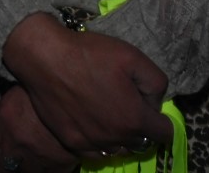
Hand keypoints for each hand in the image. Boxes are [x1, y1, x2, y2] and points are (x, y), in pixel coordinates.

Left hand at [0, 85, 80, 172]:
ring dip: (22, 165)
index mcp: (5, 117)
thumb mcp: (27, 89)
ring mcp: (35, 158)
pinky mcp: (56, 168)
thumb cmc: (54, 87)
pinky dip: (44, 169)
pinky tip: (48, 159)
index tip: (1, 137)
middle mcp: (16, 142)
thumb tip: (8, 113)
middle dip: (5, 157)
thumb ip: (12, 106)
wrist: (88, 101)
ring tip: (30, 155)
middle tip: (14, 150)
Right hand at [2, 13, 173, 156]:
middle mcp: (116, 137)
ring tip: (110, 117)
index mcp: (135, 119)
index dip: (161, 119)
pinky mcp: (71, 141)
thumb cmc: (89, 54)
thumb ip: (156, 83)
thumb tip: (155, 103)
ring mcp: (92, 143)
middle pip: (142, 143)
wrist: (44, 57)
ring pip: (118, 150)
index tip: (149, 106)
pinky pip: (95, 154)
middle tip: (127, 106)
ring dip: (120, 137)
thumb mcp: (133, 57)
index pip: (164, 133)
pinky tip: (93, 125)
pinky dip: (99, 144)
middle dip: (140, 128)